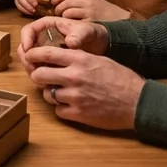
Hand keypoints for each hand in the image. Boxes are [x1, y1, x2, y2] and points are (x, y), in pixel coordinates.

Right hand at [17, 17, 109, 74]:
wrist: (100, 45)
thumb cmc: (92, 33)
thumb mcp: (87, 31)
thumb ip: (79, 35)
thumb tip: (70, 42)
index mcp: (48, 25)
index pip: (29, 30)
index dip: (25, 40)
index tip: (28, 50)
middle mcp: (43, 37)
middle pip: (25, 46)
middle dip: (26, 58)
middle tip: (32, 68)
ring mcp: (45, 50)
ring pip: (30, 59)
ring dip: (31, 68)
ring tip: (40, 77)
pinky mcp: (50, 62)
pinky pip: (39, 67)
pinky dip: (40, 74)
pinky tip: (47, 80)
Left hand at [27, 47, 144, 129]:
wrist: (138, 102)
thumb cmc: (121, 79)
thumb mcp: (99, 60)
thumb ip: (77, 58)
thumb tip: (57, 57)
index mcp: (79, 59)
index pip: (45, 53)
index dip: (32, 55)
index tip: (29, 57)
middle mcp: (74, 76)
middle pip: (38, 75)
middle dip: (38, 77)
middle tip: (43, 78)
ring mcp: (75, 96)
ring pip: (48, 94)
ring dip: (52, 94)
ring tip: (63, 93)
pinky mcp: (78, 113)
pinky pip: (58, 110)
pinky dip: (62, 109)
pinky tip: (72, 106)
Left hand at [54, 0, 130, 20]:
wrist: (122, 21)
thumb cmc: (106, 12)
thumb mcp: (95, 1)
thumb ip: (81, 0)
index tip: (54, 1)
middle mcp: (88, 3)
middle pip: (66, 2)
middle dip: (58, 7)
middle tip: (57, 12)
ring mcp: (89, 13)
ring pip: (68, 12)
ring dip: (62, 16)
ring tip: (63, 19)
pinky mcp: (89, 23)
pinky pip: (74, 22)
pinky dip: (69, 23)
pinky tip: (69, 25)